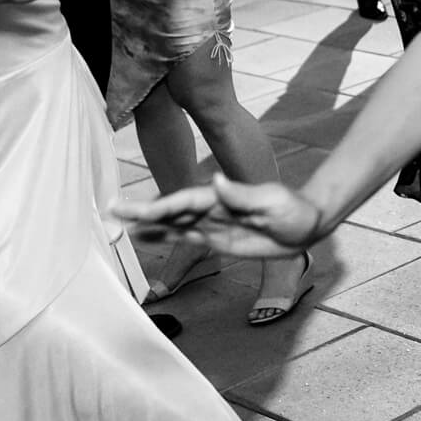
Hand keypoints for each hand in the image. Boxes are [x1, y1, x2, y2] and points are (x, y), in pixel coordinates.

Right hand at [112, 175, 321, 256]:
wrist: (308, 224)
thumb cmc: (293, 210)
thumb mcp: (270, 202)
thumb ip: (241, 195)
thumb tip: (217, 181)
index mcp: (220, 197)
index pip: (183, 202)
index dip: (157, 206)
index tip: (134, 209)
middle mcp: (212, 209)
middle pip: (171, 211)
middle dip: (142, 211)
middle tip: (112, 210)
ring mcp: (214, 223)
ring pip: (174, 224)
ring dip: (150, 225)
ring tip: (122, 226)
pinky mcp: (220, 239)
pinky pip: (188, 238)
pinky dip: (167, 238)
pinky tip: (150, 240)